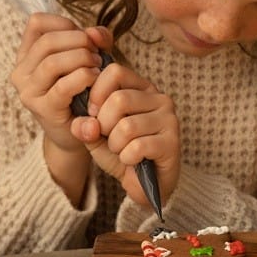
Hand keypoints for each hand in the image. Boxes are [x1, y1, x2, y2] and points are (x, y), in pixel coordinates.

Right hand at [11, 13, 111, 152]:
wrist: (77, 133)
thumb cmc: (82, 92)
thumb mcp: (87, 60)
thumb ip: (94, 40)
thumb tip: (96, 32)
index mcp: (26, 55)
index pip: (37, 23)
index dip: (65, 23)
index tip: (86, 35)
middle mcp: (21, 72)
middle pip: (47, 41)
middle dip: (78, 41)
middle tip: (97, 51)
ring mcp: (28, 91)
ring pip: (52, 62)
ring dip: (81, 58)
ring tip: (98, 64)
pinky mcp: (42, 109)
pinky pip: (62, 86)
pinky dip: (83, 77)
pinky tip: (95, 78)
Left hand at [71, 60, 180, 208]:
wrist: (145, 184)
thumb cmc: (122, 153)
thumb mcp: (95, 136)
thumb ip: (84, 126)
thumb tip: (87, 123)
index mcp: (141, 88)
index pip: (115, 72)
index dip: (96, 94)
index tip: (93, 114)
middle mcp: (160, 99)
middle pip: (119, 100)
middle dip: (104, 125)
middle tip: (109, 139)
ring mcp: (169, 120)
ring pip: (127, 126)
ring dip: (116, 145)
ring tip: (122, 151)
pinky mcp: (172, 142)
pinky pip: (137, 147)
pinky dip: (127, 158)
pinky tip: (133, 161)